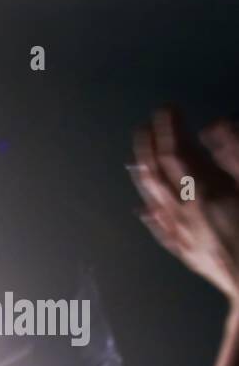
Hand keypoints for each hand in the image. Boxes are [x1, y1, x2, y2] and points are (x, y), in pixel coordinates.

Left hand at [130, 109, 238, 300]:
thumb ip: (237, 153)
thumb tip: (213, 127)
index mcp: (204, 192)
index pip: (175, 154)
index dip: (169, 129)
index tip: (166, 109)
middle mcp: (185, 214)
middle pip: (157, 176)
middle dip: (149, 149)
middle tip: (144, 127)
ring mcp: (185, 237)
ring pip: (154, 202)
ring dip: (144, 177)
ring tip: (137, 159)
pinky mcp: (191, 256)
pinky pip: (162, 232)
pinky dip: (151, 216)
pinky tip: (144, 211)